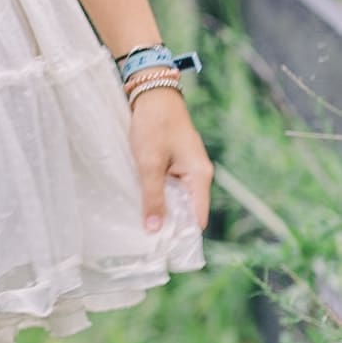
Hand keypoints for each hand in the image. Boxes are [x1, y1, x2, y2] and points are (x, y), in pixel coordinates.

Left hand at [127, 87, 211, 233]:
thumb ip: (152, 196)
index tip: (163, 250)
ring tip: (141, 226)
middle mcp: (198, 174)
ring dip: (162, 209)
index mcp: (199, 176)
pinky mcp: (175, 162)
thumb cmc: (154, 125)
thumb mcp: (149, 163)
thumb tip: (155, 229)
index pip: (197, 217)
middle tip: (146, 242)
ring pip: (176, 198)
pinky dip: (158, 194)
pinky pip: (169, 186)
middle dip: (170, 224)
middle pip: (187, 210)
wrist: (152, 92)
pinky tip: (141, 202)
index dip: (183, 234)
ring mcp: (187, 168)